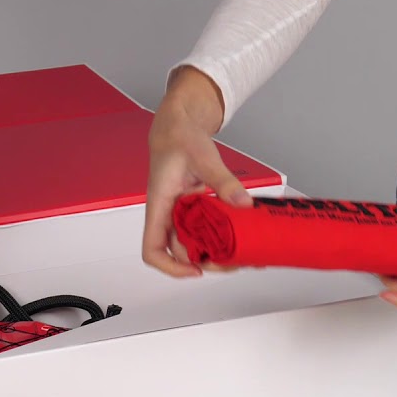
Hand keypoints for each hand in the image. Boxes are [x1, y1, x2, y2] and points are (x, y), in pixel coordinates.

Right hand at [145, 66, 252, 277]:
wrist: (179, 126)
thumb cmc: (179, 139)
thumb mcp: (202, 156)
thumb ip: (221, 180)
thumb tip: (243, 203)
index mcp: (160, 207)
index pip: (153, 249)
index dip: (171, 267)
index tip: (196, 270)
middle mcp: (168, 216)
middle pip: (180, 253)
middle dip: (205, 262)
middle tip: (234, 263)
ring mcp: (182, 214)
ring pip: (196, 243)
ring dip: (216, 251)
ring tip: (244, 254)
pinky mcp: (196, 209)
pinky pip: (207, 228)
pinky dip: (223, 235)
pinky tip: (243, 237)